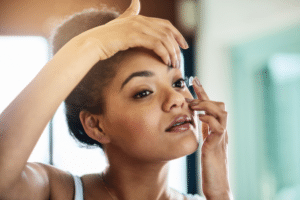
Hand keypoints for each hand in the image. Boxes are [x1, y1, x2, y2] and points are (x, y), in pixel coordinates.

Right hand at [76, 0, 188, 67]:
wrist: (93, 43)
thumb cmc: (106, 38)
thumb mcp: (120, 23)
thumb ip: (130, 13)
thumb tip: (136, 1)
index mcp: (140, 18)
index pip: (165, 25)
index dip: (177, 34)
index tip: (183, 45)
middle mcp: (140, 20)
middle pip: (167, 31)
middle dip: (177, 45)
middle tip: (180, 58)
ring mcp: (137, 27)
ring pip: (164, 38)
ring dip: (172, 52)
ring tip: (174, 63)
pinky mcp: (134, 36)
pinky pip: (156, 44)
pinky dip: (164, 53)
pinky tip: (165, 62)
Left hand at [187, 77, 232, 199]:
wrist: (217, 183)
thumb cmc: (209, 164)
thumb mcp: (204, 142)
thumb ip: (202, 130)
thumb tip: (194, 118)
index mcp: (215, 128)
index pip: (210, 106)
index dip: (202, 92)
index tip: (193, 79)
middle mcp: (220, 130)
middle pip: (219, 105)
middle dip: (204, 96)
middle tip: (191, 92)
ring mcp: (221, 137)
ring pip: (221, 112)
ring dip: (206, 106)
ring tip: (193, 106)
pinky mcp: (217, 145)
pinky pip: (218, 127)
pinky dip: (208, 119)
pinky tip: (199, 118)